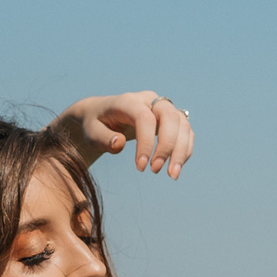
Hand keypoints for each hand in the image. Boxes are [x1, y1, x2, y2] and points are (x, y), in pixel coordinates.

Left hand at [49, 90, 194, 178]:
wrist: (102, 115)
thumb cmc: (95, 124)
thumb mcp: (91, 132)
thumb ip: (102, 138)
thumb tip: (119, 144)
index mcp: (129, 101)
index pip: (145, 118)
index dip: (146, 143)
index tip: (141, 167)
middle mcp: (150, 100)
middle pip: (170, 117)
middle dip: (168, 146)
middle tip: (155, 171)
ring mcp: (163, 108)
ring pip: (182, 125)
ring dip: (181, 151)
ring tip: (172, 175)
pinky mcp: (171, 119)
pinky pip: (185, 132)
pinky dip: (184, 150)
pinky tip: (175, 167)